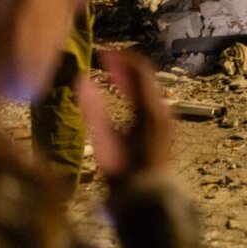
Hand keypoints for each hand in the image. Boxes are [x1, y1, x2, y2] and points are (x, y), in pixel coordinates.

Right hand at [76, 50, 172, 181]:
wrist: (148, 197)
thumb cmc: (124, 172)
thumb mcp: (105, 141)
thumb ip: (93, 109)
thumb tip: (81, 79)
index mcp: (149, 109)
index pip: (139, 70)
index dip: (120, 57)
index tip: (102, 50)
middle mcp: (162, 109)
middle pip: (145, 75)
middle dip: (124, 64)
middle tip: (104, 57)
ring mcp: (165, 117)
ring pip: (148, 86)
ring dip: (129, 75)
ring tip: (109, 69)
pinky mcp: (163, 126)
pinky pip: (150, 97)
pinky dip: (135, 88)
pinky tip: (121, 90)